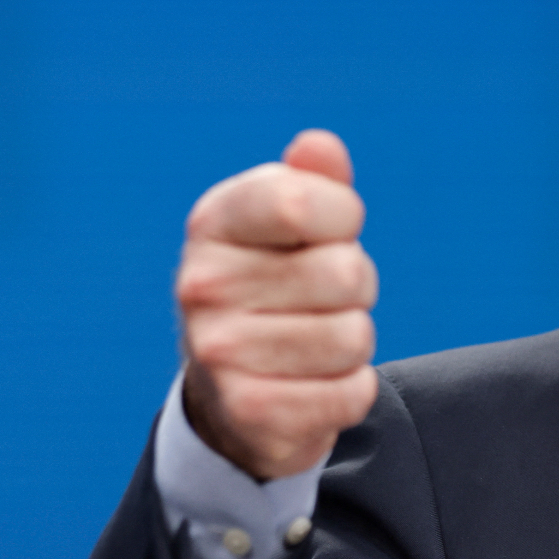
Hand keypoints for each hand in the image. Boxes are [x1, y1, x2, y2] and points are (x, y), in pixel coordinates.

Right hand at [176, 129, 378, 479]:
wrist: (233, 389)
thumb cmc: (277, 282)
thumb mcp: (291, 223)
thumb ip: (314, 178)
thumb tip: (319, 145)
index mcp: (213, 221)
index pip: (302, 201)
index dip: (343, 216)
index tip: (331, 230)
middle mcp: (201, 285)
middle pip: (346, 272)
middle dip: (356, 285)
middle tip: (324, 298)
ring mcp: (217, 352)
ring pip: (355, 337)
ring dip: (355, 341)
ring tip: (317, 339)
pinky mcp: (247, 413)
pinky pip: (352, 393)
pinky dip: (351, 389)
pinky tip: (316, 384)